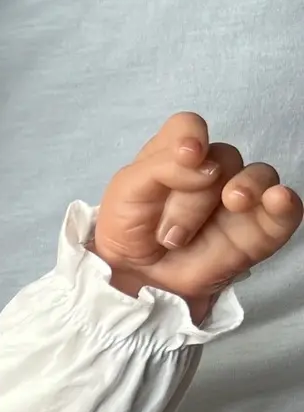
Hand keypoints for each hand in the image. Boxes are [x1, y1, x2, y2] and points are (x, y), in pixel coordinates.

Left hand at [92, 112, 301, 321]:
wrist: (137, 284)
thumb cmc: (130, 232)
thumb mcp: (126, 191)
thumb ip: (160, 166)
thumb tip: (204, 162)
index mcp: (175, 158)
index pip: (190, 127)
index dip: (191, 136)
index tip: (187, 155)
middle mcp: (210, 174)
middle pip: (221, 158)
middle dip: (191, 197)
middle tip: (168, 235)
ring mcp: (237, 201)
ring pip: (257, 175)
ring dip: (242, 190)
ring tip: (230, 207)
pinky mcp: (257, 231)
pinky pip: (285, 211)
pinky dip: (285, 203)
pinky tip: (278, 200)